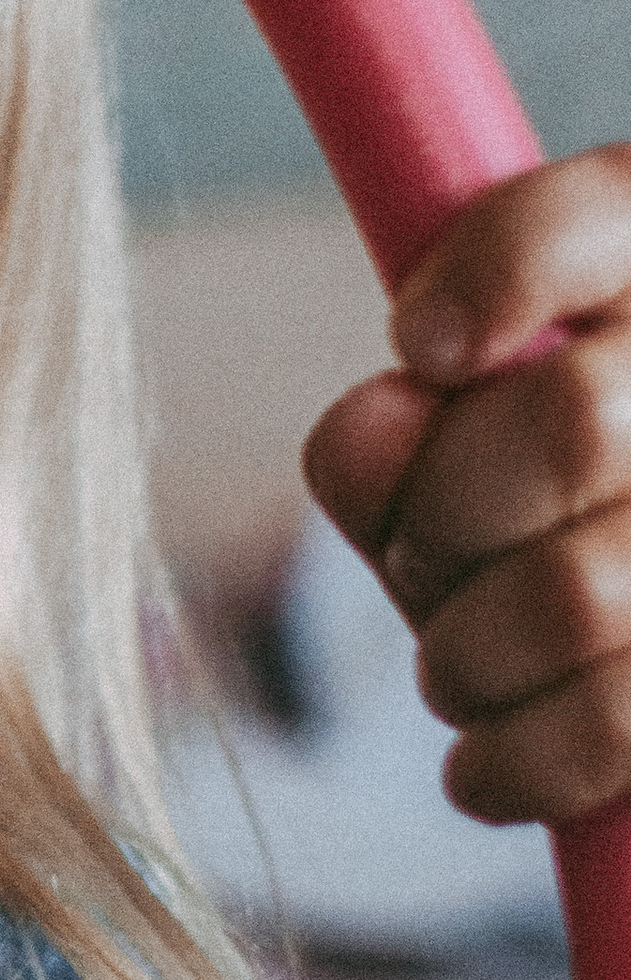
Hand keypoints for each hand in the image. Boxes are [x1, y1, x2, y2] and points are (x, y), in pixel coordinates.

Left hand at [303, 150, 630, 826]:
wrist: (625, 648)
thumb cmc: (540, 545)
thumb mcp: (458, 468)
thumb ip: (393, 435)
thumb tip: (374, 423)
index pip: (602, 216)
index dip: (500, 271)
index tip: (425, 345)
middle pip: (570, 423)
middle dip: (445, 516)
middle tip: (430, 560)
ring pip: (577, 594)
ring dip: (463, 655)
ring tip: (460, 667)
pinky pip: (612, 724)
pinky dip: (511, 762)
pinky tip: (480, 764)